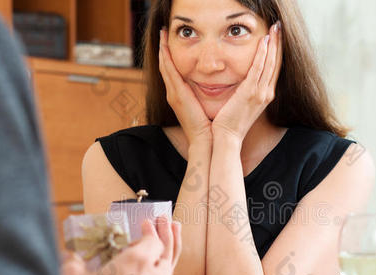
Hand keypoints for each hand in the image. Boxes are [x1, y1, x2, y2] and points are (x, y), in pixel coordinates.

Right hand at [159, 29, 212, 144]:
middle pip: (165, 66)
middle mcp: (173, 94)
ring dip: (162, 49)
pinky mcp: (177, 95)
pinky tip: (164, 46)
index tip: (168, 43)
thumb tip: (213, 86)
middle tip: (162, 33)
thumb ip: (204, 95)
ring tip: (162, 34)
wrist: (206, 140)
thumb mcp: (205, 106)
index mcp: (180, 96)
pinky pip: (169, 71)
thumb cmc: (209, 127)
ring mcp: (173, 94)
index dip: (169, 57)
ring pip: (164, 66)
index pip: (172, 72)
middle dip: (162, 49)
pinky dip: (166, 57)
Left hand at [211, 22, 282, 142]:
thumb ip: (247, 92)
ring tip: (275, 29)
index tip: (277, 38)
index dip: (277, 52)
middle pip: (276, 63)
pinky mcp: (250, 93)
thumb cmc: (231, 123)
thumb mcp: (243, 105)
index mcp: (265, 96)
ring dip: (274, 44)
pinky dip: (263, 54)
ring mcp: (260, 93)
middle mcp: (266, 94)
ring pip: (270, 63)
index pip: (274, 69)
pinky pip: (258, 69)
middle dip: (279, 43)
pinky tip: (264, 41)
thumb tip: (244, 82)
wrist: (227, 138)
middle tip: (279, 27)